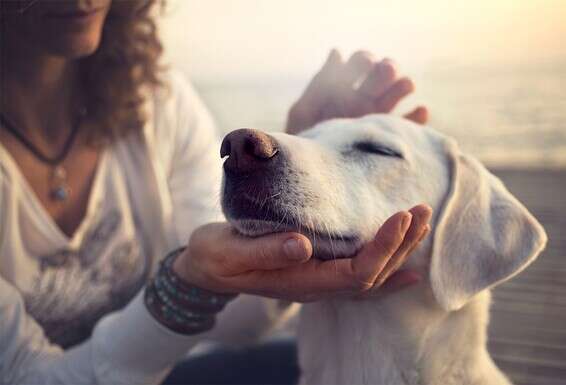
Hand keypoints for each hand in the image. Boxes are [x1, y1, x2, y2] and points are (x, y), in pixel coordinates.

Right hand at [173, 205, 431, 302]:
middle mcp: (316, 286)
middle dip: (401, 244)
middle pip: (372, 275)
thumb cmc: (216, 257)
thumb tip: (302, 244)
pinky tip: (408, 267)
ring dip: (399, 250)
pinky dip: (388, 270)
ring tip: (421, 223)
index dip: (382, 247)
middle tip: (422, 210)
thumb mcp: (231, 252)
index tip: (401, 216)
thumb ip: (265, 251)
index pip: (355, 272)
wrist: (206, 268)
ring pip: (371, 275)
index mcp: (300, 282)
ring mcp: (318, 281)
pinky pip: (360, 276)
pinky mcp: (316, 270)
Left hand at [286, 50, 427, 133]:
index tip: (366, 63)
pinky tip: (420, 111)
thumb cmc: (303, 144)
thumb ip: (320, 84)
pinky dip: (417, 117)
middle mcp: (363, 100)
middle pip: (382, 74)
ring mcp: (377, 118)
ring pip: (397, 94)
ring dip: (403, 85)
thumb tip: (337, 52)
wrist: (312, 177)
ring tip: (405, 85)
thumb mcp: (304, 112)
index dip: (364, 60)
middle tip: (385, 71)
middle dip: (386, 68)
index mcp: (343, 89)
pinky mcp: (389, 138)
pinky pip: (409, 125)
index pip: (360, 63)